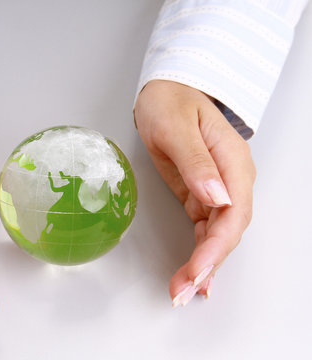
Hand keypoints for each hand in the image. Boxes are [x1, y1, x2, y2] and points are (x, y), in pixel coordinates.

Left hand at [134, 80, 255, 305]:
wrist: (167, 92)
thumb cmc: (171, 102)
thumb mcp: (176, 128)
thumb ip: (196, 163)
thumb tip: (218, 198)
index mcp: (231, 163)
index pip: (232, 214)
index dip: (216, 247)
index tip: (198, 270)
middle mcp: (231, 180)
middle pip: (227, 231)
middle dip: (208, 264)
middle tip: (183, 291)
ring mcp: (218, 189)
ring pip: (217, 235)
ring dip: (202, 265)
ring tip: (183, 291)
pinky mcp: (201, 194)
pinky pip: (205, 229)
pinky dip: (200, 252)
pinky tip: (194, 273)